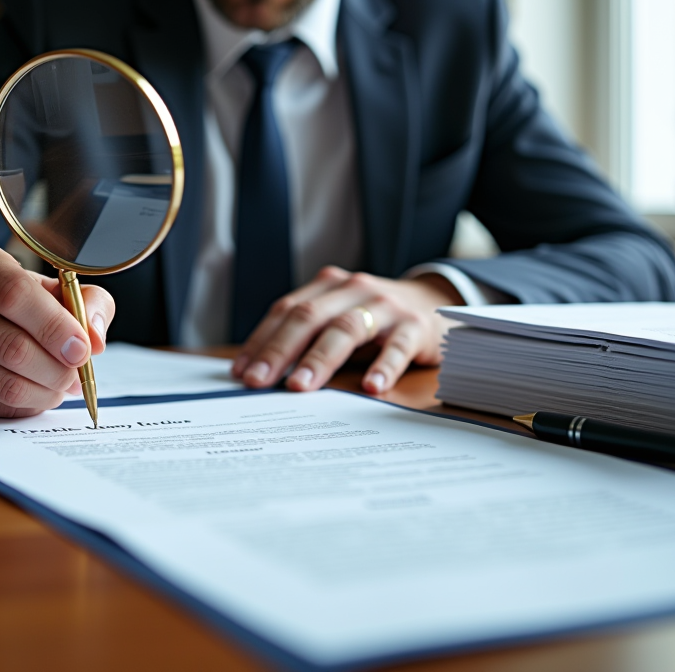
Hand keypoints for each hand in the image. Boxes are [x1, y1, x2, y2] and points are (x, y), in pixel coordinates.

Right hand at [0, 236, 114, 416]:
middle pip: (12, 346)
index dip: (55, 326)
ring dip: (46, 390)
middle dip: (58, 367)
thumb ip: (80, 298)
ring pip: (3, 383)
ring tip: (61, 383)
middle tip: (77, 372)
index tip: (82, 347)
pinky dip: (25, 404)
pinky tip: (34, 391)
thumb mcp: (38, 280)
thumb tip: (96, 339)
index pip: (15, 295)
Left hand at [231, 267, 461, 394]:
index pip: (286, 311)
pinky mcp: (416, 326)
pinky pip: (397, 347)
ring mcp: (385, 305)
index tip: (241, 372)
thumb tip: (260, 373)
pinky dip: (383, 366)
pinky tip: (371, 387)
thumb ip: (307, 337)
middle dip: (280, 351)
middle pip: (309, 318)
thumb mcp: (339, 317)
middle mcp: (353, 289)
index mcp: (327, 287)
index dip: (261, 341)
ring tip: (300, 387)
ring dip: (319, 359)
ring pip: (346, 329)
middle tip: (258, 381)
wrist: (434, 302)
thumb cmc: (373, 319)